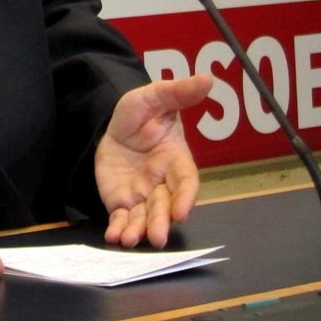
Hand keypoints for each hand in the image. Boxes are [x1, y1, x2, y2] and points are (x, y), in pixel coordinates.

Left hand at [95, 74, 212, 248]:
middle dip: (161, 222)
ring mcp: (142, 195)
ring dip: (139, 230)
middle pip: (164, 206)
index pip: (185, 183)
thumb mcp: (155, 97)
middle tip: (157, 237)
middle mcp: (162, 184)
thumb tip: (207, 78)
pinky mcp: (122, 201)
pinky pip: (122, 217)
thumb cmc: (142, 112)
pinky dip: (119, 228)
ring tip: (131, 241)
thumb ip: (178, 92)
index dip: (186, 197)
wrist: (114, 124)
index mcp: (176, 161)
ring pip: (144, 216)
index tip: (182, 211)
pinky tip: (113, 238)